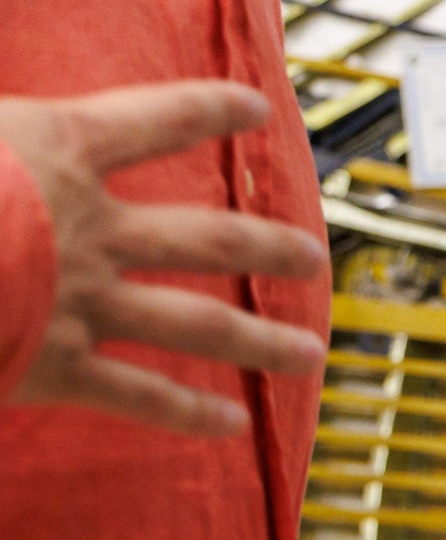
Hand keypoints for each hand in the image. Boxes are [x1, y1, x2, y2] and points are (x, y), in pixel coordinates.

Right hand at [0, 82, 328, 435]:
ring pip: (199, 324)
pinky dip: (191, 414)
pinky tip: (234, 426)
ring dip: (263, 341)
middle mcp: (91, 228)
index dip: (208, 108)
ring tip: (311, 354)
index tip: (253, 107)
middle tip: (316, 257)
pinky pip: (142, 396)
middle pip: (207, 237)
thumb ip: (2, 130)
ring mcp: (83, 301)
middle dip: (269, 246)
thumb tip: (6, 125)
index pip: (153, 119)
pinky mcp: (57, 366)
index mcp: (57, 149)